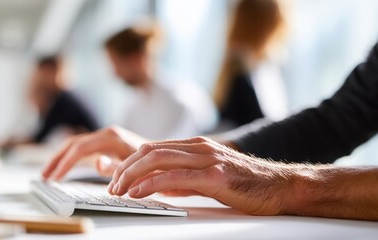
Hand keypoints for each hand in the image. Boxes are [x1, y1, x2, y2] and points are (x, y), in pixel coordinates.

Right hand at [42, 126, 147, 179]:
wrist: (164, 155)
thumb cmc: (153, 163)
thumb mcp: (136, 166)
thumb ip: (116, 166)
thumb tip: (97, 163)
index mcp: (112, 137)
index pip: (80, 149)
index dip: (65, 164)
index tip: (55, 178)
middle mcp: (106, 133)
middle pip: (73, 144)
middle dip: (57, 159)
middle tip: (44, 176)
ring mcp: (104, 136)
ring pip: (74, 144)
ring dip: (59, 158)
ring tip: (47, 174)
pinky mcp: (104, 143)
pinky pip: (81, 147)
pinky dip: (68, 157)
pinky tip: (61, 168)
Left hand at [108, 136, 292, 215]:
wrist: (281, 186)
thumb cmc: (247, 184)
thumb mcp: (209, 178)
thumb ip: (183, 180)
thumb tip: (158, 187)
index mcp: (196, 146)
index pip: (152, 148)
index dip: (130, 162)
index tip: (117, 177)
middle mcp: (199, 148)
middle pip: (149, 151)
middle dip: (124, 168)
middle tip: (111, 185)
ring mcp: (207, 159)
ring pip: (157, 160)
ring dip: (132, 175)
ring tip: (118, 190)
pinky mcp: (215, 175)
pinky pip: (175, 177)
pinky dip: (151, 184)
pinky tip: (138, 192)